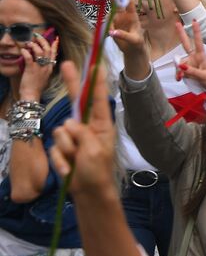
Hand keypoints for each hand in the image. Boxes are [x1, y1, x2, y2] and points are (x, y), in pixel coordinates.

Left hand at [18, 27, 58, 100]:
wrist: (32, 95)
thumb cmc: (36, 87)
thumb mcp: (44, 77)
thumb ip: (45, 68)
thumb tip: (41, 60)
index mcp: (50, 67)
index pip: (54, 53)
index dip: (55, 45)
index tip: (55, 38)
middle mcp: (47, 66)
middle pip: (47, 50)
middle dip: (43, 40)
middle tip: (37, 35)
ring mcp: (40, 68)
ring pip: (40, 52)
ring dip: (34, 45)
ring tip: (29, 43)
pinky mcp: (31, 70)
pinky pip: (29, 58)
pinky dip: (26, 52)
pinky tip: (23, 50)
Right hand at [50, 63, 117, 201]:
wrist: (89, 192)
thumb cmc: (97, 171)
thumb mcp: (94, 151)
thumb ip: (82, 134)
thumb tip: (68, 123)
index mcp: (101, 124)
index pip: (97, 99)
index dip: (95, 82)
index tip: (95, 65)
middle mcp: (86, 126)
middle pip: (76, 101)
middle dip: (72, 82)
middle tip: (66, 63)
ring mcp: (73, 136)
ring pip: (60, 132)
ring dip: (66, 149)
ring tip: (76, 160)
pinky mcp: (61, 148)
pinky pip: (54, 149)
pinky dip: (60, 161)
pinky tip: (68, 170)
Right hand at [108, 0, 144, 58]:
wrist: (132, 49)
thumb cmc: (137, 43)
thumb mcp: (134, 40)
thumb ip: (124, 36)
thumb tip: (112, 32)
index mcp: (133, 16)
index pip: (129, 3)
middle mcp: (124, 15)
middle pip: (117, 2)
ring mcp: (117, 19)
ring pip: (109, 14)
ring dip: (108, 23)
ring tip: (112, 33)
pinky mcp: (111, 25)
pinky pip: (105, 24)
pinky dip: (105, 29)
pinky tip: (110, 35)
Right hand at [174, 23, 205, 93]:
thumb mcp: (203, 76)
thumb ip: (192, 71)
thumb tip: (180, 66)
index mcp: (201, 56)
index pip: (198, 42)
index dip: (196, 32)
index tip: (195, 21)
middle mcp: (194, 57)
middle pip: (186, 44)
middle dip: (181, 34)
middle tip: (176, 23)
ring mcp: (190, 63)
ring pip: (179, 62)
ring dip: (178, 70)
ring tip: (181, 78)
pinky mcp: (187, 69)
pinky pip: (179, 70)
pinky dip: (178, 74)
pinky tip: (179, 79)